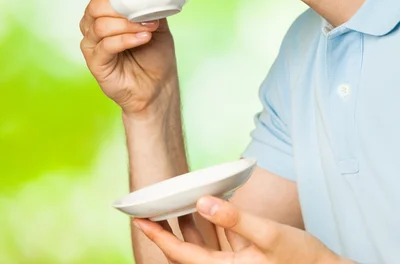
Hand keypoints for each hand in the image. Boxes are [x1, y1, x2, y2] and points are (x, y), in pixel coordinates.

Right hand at [79, 0, 177, 115]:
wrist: (158, 86)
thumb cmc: (155, 54)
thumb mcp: (157, 22)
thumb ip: (150, 5)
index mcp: (105, 12)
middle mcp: (93, 26)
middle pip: (95, 6)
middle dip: (121, 7)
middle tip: (145, 14)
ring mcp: (92, 45)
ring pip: (99, 25)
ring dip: (126, 24)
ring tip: (148, 28)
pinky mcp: (95, 63)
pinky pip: (105, 46)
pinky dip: (125, 39)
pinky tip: (142, 39)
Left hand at [133, 196, 347, 263]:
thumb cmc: (301, 258)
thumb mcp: (269, 234)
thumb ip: (235, 219)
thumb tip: (202, 203)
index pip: (182, 255)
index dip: (159, 238)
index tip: (139, 220)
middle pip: (187, 251)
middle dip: (167, 231)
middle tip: (150, 209)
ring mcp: (235, 263)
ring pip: (202, 245)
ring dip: (188, 226)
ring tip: (173, 202)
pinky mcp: (245, 256)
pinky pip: (219, 241)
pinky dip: (211, 224)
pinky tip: (208, 205)